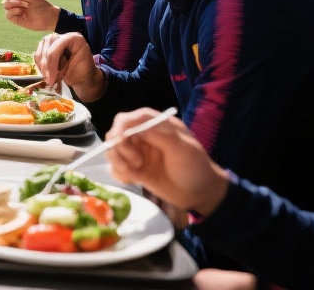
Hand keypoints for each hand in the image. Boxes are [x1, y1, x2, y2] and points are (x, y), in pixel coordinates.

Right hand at [1, 0, 59, 30]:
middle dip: (15, 0)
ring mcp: (15, 11)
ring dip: (15, 5)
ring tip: (25, 7)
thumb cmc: (41, 4)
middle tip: (27, 3)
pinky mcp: (15, 19)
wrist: (48, 17)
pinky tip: (21, 12)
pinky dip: (14, 11)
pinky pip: (8, 14)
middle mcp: (15, 3)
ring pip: (5, 6)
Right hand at [34, 32, 103, 100]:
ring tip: (47, 78)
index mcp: (74, 38)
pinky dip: (39, 65)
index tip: (52, 77)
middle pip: (47, 44)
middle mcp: (63, 36)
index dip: (52, 61)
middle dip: (46, 63)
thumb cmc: (83, 73)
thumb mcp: (77, 69)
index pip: (58, 44)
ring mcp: (54, 41)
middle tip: (49, 79)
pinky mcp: (47, 48)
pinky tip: (45, 74)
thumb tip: (49, 68)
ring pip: (41, 49)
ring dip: (42, 65)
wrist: (83, 77)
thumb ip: (64, 65)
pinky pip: (38, 55)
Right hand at [106, 108, 229, 216]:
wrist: (201, 195)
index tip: (121, 141)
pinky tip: (134, 179)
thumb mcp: (183, 149)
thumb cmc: (195, 167)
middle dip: (120, 148)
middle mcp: (144, 137)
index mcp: (156, 126)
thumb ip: (160, 135)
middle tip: (136, 162)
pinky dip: (120, 173)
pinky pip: (116, 168)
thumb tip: (133, 127)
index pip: (129, 118)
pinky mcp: (135, 170)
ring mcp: (138, 154)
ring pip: (112, 151)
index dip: (121, 127)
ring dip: (118, 161)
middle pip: (116, 134)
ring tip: (135, 172)